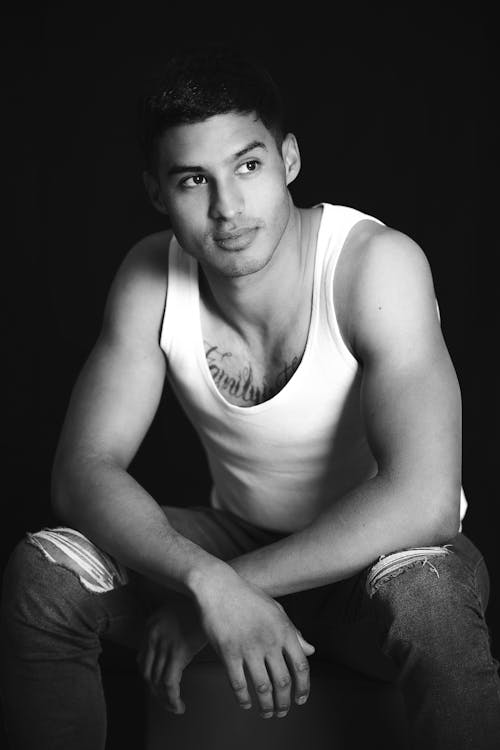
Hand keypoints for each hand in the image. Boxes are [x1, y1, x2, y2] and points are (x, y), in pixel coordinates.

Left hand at [137, 594, 206, 713]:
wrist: (214, 593)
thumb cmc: (202, 605)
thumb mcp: (180, 614)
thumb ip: (171, 630)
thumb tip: (173, 651)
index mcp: (151, 626)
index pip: (142, 660)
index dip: (150, 678)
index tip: (159, 687)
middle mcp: (152, 635)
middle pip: (147, 673)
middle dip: (155, 692)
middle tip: (167, 702)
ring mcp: (164, 643)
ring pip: (156, 681)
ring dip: (164, 700)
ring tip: (174, 707)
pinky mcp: (178, 651)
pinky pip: (170, 683)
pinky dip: (172, 699)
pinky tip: (179, 705)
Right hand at [195, 569, 314, 718]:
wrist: (218, 586)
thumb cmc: (248, 597)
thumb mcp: (276, 610)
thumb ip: (294, 632)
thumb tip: (311, 650)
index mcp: (284, 630)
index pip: (301, 666)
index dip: (304, 687)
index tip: (301, 699)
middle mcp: (269, 641)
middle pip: (283, 681)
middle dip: (284, 703)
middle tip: (282, 712)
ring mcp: (248, 648)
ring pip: (263, 688)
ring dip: (266, 706)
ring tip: (266, 713)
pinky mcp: (228, 652)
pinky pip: (238, 684)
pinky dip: (243, 698)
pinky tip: (245, 703)